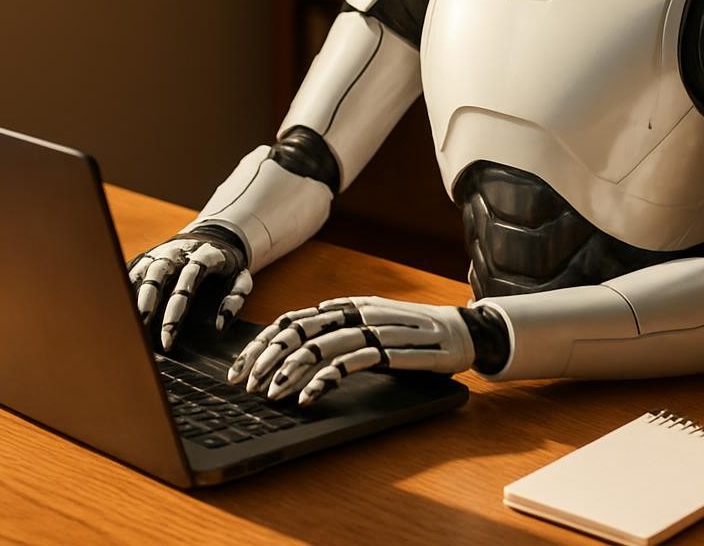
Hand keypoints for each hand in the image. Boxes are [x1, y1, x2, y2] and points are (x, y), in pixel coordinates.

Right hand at [127, 227, 251, 350]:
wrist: (213, 235)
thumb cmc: (227, 266)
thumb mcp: (241, 279)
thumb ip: (235, 300)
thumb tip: (219, 326)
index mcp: (204, 256)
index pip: (188, 282)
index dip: (176, 311)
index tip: (168, 337)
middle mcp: (178, 251)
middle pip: (158, 275)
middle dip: (148, 304)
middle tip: (141, 332)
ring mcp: (160, 252)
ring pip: (141, 272)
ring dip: (131, 298)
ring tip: (124, 324)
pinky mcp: (147, 256)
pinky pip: (131, 271)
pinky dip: (123, 289)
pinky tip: (117, 310)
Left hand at [227, 295, 474, 405]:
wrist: (462, 332)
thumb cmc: (415, 331)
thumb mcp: (374, 322)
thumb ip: (342, 327)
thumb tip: (303, 336)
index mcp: (346, 307)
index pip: (293, 320)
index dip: (263, 342)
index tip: (241, 367)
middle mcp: (355, 313)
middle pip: (299, 330)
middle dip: (267, 357)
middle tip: (248, 383)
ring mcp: (373, 330)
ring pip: (319, 346)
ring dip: (291, 371)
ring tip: (271, 394)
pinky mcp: (391, 350)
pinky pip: (350, 363)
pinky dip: (325, 380)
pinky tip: (310, 397)